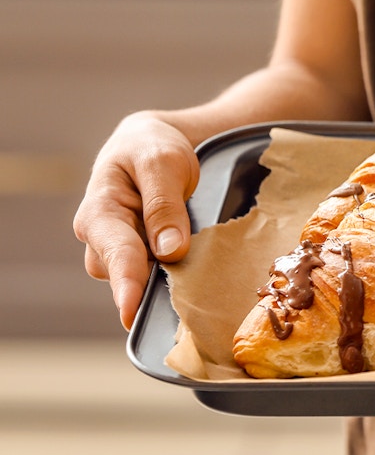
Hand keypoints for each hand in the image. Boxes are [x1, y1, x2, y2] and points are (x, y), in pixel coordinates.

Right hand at [73, 114, 199, 328]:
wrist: (150, 143)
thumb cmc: (152, 148)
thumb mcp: (162, 164)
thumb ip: (164, 205)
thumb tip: (169, 251)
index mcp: (100, 211)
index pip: (114, 252)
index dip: (126, 284)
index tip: (131, 312)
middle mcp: (100, 237)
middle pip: (123, 274)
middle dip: (149, 286)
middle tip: (186, 295)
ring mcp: (117, 250)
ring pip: (137, 278)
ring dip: (162, 281)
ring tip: (194, 275)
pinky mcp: (136, 256)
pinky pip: (149, 275)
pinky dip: (168, 277)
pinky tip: (190, 276)